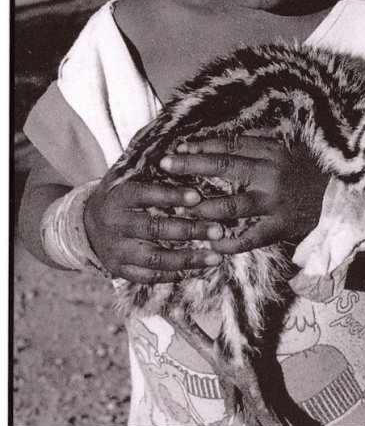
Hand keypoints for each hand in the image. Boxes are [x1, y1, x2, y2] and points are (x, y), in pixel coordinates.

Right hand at [83, 164, 223, 283]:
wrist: (84, 225)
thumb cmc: (119, 194)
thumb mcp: (125, 175)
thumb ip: (148, 165)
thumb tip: (183, 148)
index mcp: (117, 196)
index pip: (145, 194)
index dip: (171, 195)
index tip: (197, 196)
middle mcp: (115, 224)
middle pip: (154, 228)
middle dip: (189, 229)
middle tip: (218, 229)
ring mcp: (116, 250)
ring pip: (154, 258)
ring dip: (188, 259)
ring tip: (216, 257)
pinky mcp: (120, 270)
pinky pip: (149, 276)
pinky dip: (175, 275)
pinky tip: (199, 270)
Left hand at [158, 135, 330, 254]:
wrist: (341, 197)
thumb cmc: (307, 172)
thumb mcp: (285, 151)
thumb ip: (255, 149)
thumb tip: (214, 147)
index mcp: (272, 151)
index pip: (230, 145)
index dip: (202, 145)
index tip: (179, 147)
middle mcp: (271, 173)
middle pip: (224, 168)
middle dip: (192, 166)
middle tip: (166, 165)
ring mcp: (275, 201)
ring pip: (231, 205)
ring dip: (203, 208)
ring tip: (181, 209)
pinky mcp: (281, 226)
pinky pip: (251, 237)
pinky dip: (230, 242)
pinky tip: (212, 245)